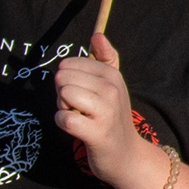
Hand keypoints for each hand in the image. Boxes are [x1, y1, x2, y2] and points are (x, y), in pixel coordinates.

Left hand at [50, 35, 169, 188]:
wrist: (126, 154)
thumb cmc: (112, 116)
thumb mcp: (113, 84)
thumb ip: (105, 58)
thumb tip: (97, 34)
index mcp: (111, 74)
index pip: (68, 64)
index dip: (67, 80)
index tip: (83, 94)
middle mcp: (111, 89)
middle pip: (62, 78)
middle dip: (62, 94)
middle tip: (79, 108)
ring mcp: (105, 111)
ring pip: (63, 95)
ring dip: (63, 108)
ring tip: (80, 117)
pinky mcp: (96, 132)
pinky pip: (63, 118)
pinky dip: (63, 123)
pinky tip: (77, 129)